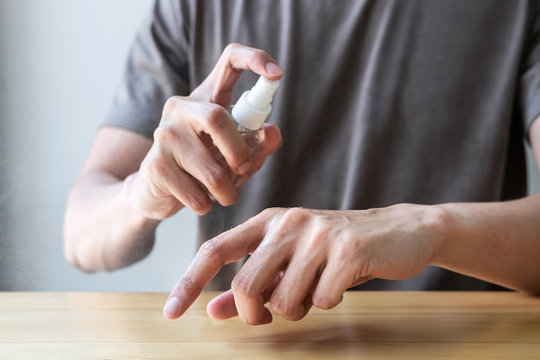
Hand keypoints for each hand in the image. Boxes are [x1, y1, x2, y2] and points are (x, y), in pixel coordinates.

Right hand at [123, 44, 282, 219]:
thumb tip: (273, 133)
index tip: (277, 74)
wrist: (154, 191)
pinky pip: (196, 195)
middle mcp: (181, 107)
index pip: (229, 60)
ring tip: (224, 194)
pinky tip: (199, 199)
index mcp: (206, 98)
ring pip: (212, 171)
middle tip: (243, 169)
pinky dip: (207, 205)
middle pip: (217, 118)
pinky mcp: (155, 165)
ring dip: (227, 192)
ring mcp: (164, 135)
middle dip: (239, 153)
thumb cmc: (201, 166)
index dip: (255, 59)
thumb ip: (257, 145)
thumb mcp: (234, 154)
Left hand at [163, 205, 446, 324]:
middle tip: (272, 315)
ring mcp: (319, 234)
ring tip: (314, 291)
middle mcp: (288, 222)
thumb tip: (214, 311)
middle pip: (246, 284)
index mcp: (268, 221)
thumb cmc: (336, 249)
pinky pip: (322, 300)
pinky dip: (327, 303)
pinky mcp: (349, 250)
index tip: (171, 312)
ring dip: (297, 310)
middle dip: (256, 313)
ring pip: (284, 299)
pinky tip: (340, 284)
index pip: (216, 249)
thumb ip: (253, 284)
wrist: (399, 231)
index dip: (189, 281)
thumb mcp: (292, 262)